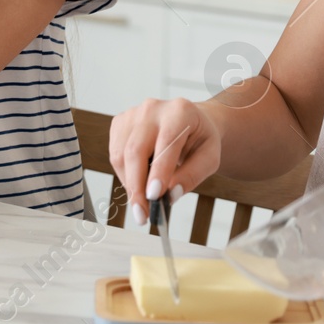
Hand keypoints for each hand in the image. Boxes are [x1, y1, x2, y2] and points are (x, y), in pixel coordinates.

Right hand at [107, 98, 221, 227]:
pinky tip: (138, 184)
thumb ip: (192, 175)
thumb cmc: (199, 140)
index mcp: (180, 112)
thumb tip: (171, 195)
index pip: (166, 143)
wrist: (190, 122)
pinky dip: (124, 175)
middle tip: (142, 214)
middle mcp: (152, 108)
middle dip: (137, 186)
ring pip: (120, 154)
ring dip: (129, 184)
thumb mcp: (209, 158)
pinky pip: (115, 154)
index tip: (154, 196)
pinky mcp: (119, 122)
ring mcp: (132, 114)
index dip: (158, 171)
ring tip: (142, 204)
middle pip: (135, 149)